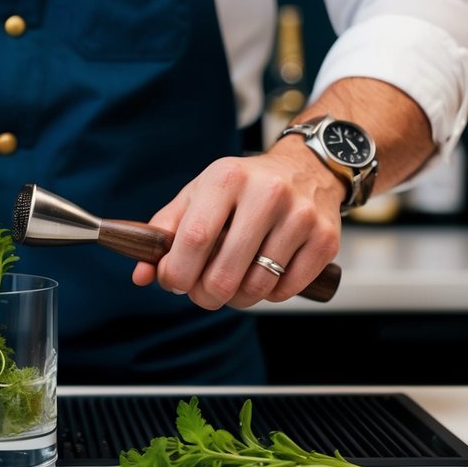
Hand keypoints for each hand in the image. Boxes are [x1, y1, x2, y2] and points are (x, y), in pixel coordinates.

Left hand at [131, 142, 343, 308]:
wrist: (307, 168)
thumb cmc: (242, 187)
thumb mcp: (198, 195)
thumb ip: (165, 233)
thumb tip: (142, 276)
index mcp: (227, 179)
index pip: (194, 239)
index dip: (176, 272)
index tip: (173, 281)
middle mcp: (268, 194)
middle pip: (223, 274)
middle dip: (204, 295)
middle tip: (202, 291)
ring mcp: (300, 217)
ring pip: (255, 288)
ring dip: (236, 298)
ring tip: (233, 282)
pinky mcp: (325, 240)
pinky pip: (285, 290)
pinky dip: (268, 294)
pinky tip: (264, 274)